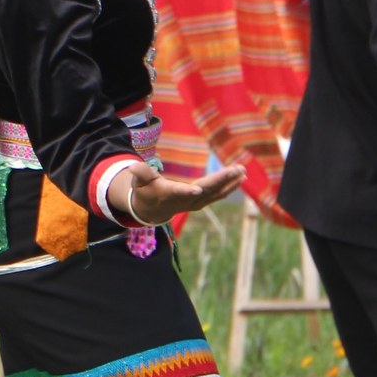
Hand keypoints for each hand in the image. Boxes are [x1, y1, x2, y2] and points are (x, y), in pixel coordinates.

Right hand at [110, 161, 243, 223]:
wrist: (152, 210)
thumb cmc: (144, 191)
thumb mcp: (139, 182)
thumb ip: (141, 174)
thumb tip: (134, 167)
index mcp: (169, 194)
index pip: (179, 192)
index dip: (187, 191)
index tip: (197, 190)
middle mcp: (185, 200)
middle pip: (206, 190)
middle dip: (221, 180)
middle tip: (236, 169)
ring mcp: (195, 202)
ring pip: (215, 193)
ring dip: (230, 183)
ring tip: (242, 172)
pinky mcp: (201, 202)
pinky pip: (218, 195)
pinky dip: (229, 187)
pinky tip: (239, 179)